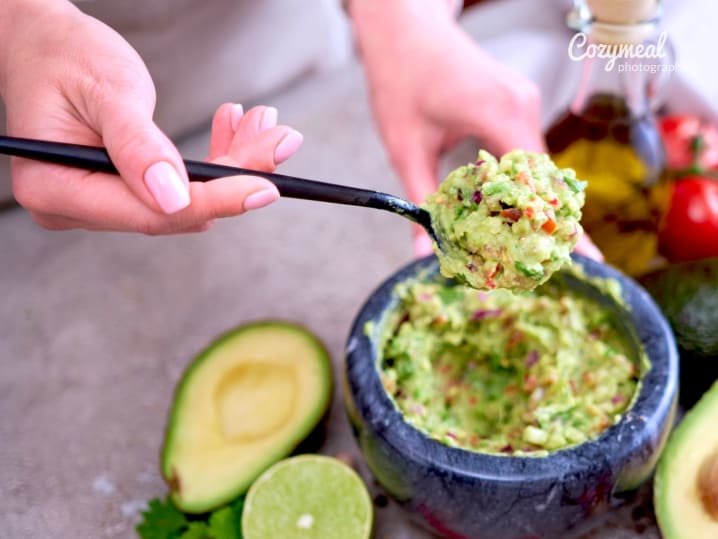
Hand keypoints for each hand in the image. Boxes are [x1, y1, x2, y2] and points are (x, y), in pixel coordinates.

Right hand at [0, 1, 302, 233]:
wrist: (43, 40)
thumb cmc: (64, 54)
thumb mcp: (107, 93)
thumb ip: (138, 146)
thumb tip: (174, 198)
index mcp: (56, 188)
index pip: (151, 213)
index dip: (214, 201)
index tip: (265, 187)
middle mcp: (74, 206)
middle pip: (175, 209)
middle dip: (234, 175)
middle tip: (280, 139)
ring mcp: (98, 202)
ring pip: (185, 198)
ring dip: (230, 163)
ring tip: (261, 123)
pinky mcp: (120, 190)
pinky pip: (178, 186)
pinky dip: (212, 160)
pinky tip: (234, 127)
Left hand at [349, 0, 544, 253]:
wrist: (405, 26)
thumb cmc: (401, 77)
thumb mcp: (404, 146)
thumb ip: (419, 200)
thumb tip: (422, 251)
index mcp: (499, 113)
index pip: (538, 184)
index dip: (556, 227)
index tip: (581, 262)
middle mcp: (522, 106)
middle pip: (545, 180)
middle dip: (550, 224)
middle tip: (553, 266)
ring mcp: (523, 102)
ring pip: (538, 167)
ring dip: (533, 205)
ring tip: (532, 247)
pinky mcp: (517, 103)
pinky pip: (528, 152)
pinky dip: (523, 183)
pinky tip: (512, 211)